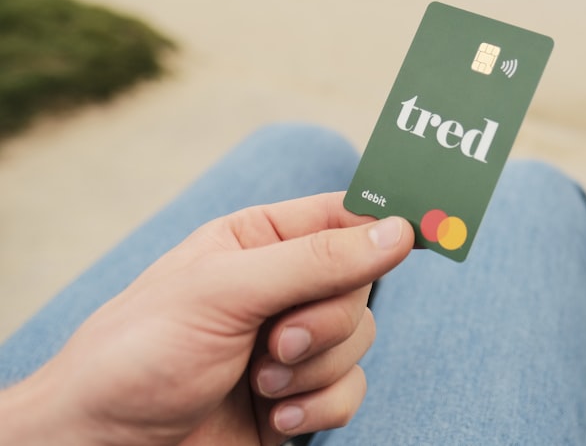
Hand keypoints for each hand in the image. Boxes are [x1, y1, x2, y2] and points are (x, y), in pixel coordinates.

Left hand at [0, 192, 412, 445]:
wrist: (104, 445)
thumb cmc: (141, 350)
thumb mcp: (225, 291)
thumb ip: (316, 260)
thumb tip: (399, 231)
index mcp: (261, 240)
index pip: (343, 216)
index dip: (384, 223)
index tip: (426, 229)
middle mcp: (283, 287)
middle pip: (361, 286)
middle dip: (326, 321)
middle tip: (278, 340)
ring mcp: (294, 344)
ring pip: (361, 342)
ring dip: (315, 369)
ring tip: (259, 381)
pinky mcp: (300, 397)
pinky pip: (350, 392)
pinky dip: (317, 409)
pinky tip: (272, 417)